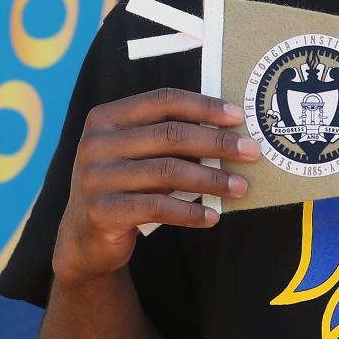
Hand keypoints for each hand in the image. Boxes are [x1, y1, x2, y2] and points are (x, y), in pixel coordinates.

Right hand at [53, 88, 259, 281]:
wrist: (87, 237)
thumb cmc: (127, 187)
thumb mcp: (141, 156)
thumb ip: (171, 141)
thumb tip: (230, 134)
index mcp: (107, 118)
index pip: (163, 100)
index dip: (204, 107)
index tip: (238, 117)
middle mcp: (97, 143)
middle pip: (170, 135)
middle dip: (217, 143)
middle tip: (251, 153)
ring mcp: (95, 177)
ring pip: (168, 171)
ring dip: (211, 179)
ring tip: (241, 187)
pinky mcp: (102, 211)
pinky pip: (157, 207)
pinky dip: (190, 212)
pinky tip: (213, 217)